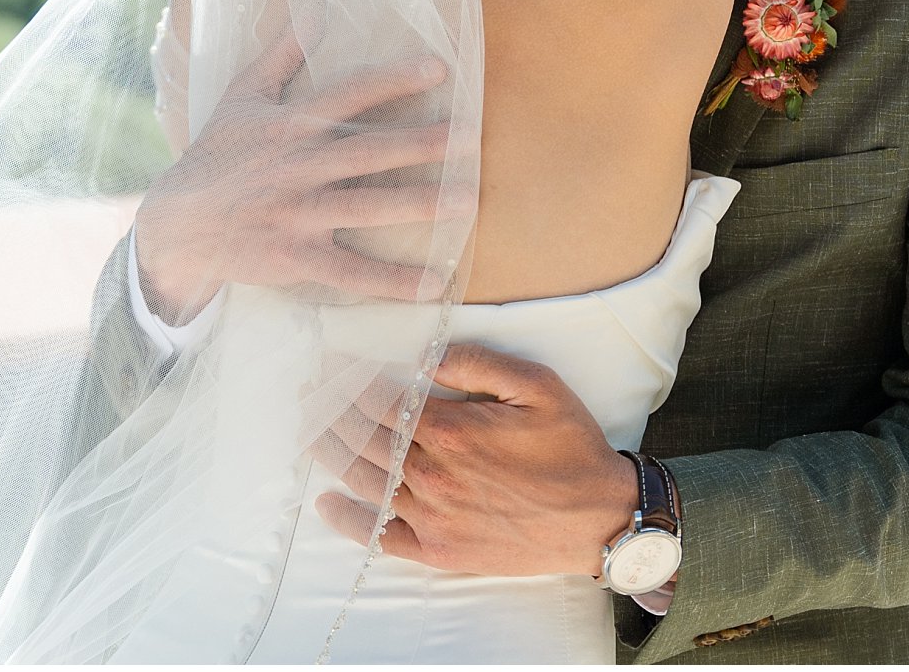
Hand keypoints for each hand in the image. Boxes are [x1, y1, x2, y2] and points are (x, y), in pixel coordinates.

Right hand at [133, 21, 455, 321]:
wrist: (177, 224)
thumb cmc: (217, 153)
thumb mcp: (243, 96)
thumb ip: (282, 53)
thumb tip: (315, 8)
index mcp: (290, 124)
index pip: (349, 95)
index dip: (393, 79)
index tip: (439, 69)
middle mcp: (298, 167)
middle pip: (368, 152)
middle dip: (420, 144)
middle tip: (472, 137)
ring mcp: (298, 215)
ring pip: (366, 208)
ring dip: (418, 205)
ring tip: (467, 202)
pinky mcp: (296, 257)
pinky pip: (351, 273)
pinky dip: (392, 281)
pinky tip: (434, 284)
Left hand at [314, 344, 634, 576]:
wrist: (600, 519)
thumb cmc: (572, 447)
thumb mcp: (535, 385)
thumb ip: (475, 363)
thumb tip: (422, 356)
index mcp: (452, 429)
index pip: (379, 401)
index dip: (349, 381)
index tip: (331, 366)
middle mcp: (433, 475)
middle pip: (362, 440)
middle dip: (329, 413)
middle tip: (308, 394)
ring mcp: (433, 517)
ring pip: (365, 482)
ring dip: (329, 455)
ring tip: (308, 433)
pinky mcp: (439, 551)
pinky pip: (381, 537)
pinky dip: (350, 520)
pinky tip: (328, 502)